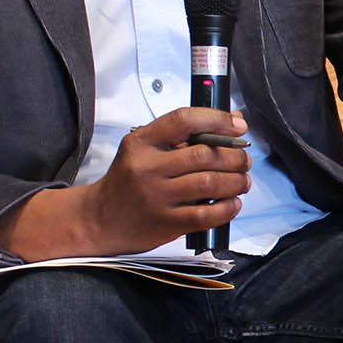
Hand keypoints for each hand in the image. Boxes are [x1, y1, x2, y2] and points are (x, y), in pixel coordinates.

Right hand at [0, 108, 250, 260]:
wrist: (99, 219)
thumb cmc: (128, 180)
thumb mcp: (144, 149)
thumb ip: (183, 135)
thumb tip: (232, 120)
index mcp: (141, 142)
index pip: (184, 120)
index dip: (217, 120)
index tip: (238, 125)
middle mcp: (147, 167)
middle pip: (204, 154)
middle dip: (235, 156)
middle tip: (244, 159)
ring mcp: (156, 196)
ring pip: (209, 183)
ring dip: (236, 181)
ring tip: (242, 181)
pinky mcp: (165, 223)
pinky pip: (206, 215)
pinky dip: (228, 208)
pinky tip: (233, 203)